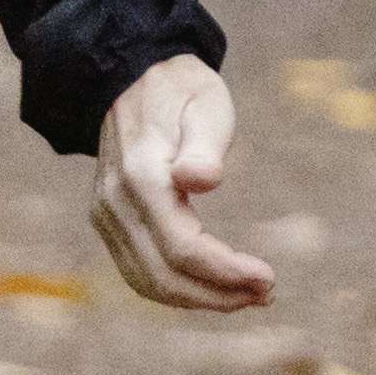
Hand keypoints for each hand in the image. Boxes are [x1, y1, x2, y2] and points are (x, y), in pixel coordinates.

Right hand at [84, 56, 271, 312]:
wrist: (133, 76)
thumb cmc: (182, 90)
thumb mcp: (206, 104)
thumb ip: (204, 146)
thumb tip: (202, 180)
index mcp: (142, 177)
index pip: (183, 248)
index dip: (226, 271)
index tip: (269, 278)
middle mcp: (116, 204)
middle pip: (163, 276)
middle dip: (217, 295)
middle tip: (267, 293)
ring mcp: (106, 215)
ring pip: (147, 282)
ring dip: (199, 298)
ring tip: (247, 296)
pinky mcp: (108, 221)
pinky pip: (139, 270)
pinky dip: (176, 287)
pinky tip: (214, 285)